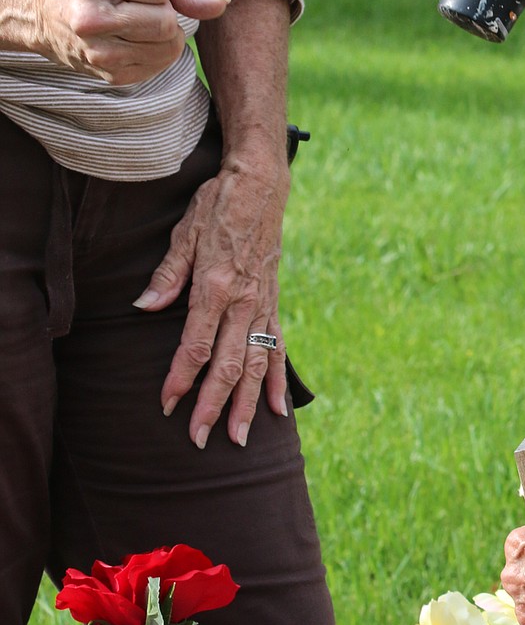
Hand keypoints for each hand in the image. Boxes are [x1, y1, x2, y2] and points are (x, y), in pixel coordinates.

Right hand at [33, 0, 227, 84]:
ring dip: (166, 33)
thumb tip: (222, 4)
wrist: (43, 12)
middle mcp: (91, 18)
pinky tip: (135, 40)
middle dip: (164, 11)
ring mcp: (99, 52)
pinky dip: (158, 51)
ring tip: (138, 22)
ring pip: (169, 46)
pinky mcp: (111, 76)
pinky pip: (161, 64)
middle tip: (140, 5)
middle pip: (166, 22)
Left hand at [135, 156, 290, 448]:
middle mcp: (245, 302)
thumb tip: (144, 307)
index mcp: (217, 285)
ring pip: (257, 365)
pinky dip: (278, 380)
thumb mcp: (186, 232)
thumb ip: (168, 275)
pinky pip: (278, 349)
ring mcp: (263, 305)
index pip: (197, 344)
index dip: (181, 377)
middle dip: (213, 405)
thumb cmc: (218, 204)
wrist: (262, 184)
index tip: (167, 405)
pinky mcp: (274, 303)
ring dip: (248, 404)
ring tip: (240, 439)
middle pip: (229, 365)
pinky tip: (279, 409)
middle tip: (198, 440)